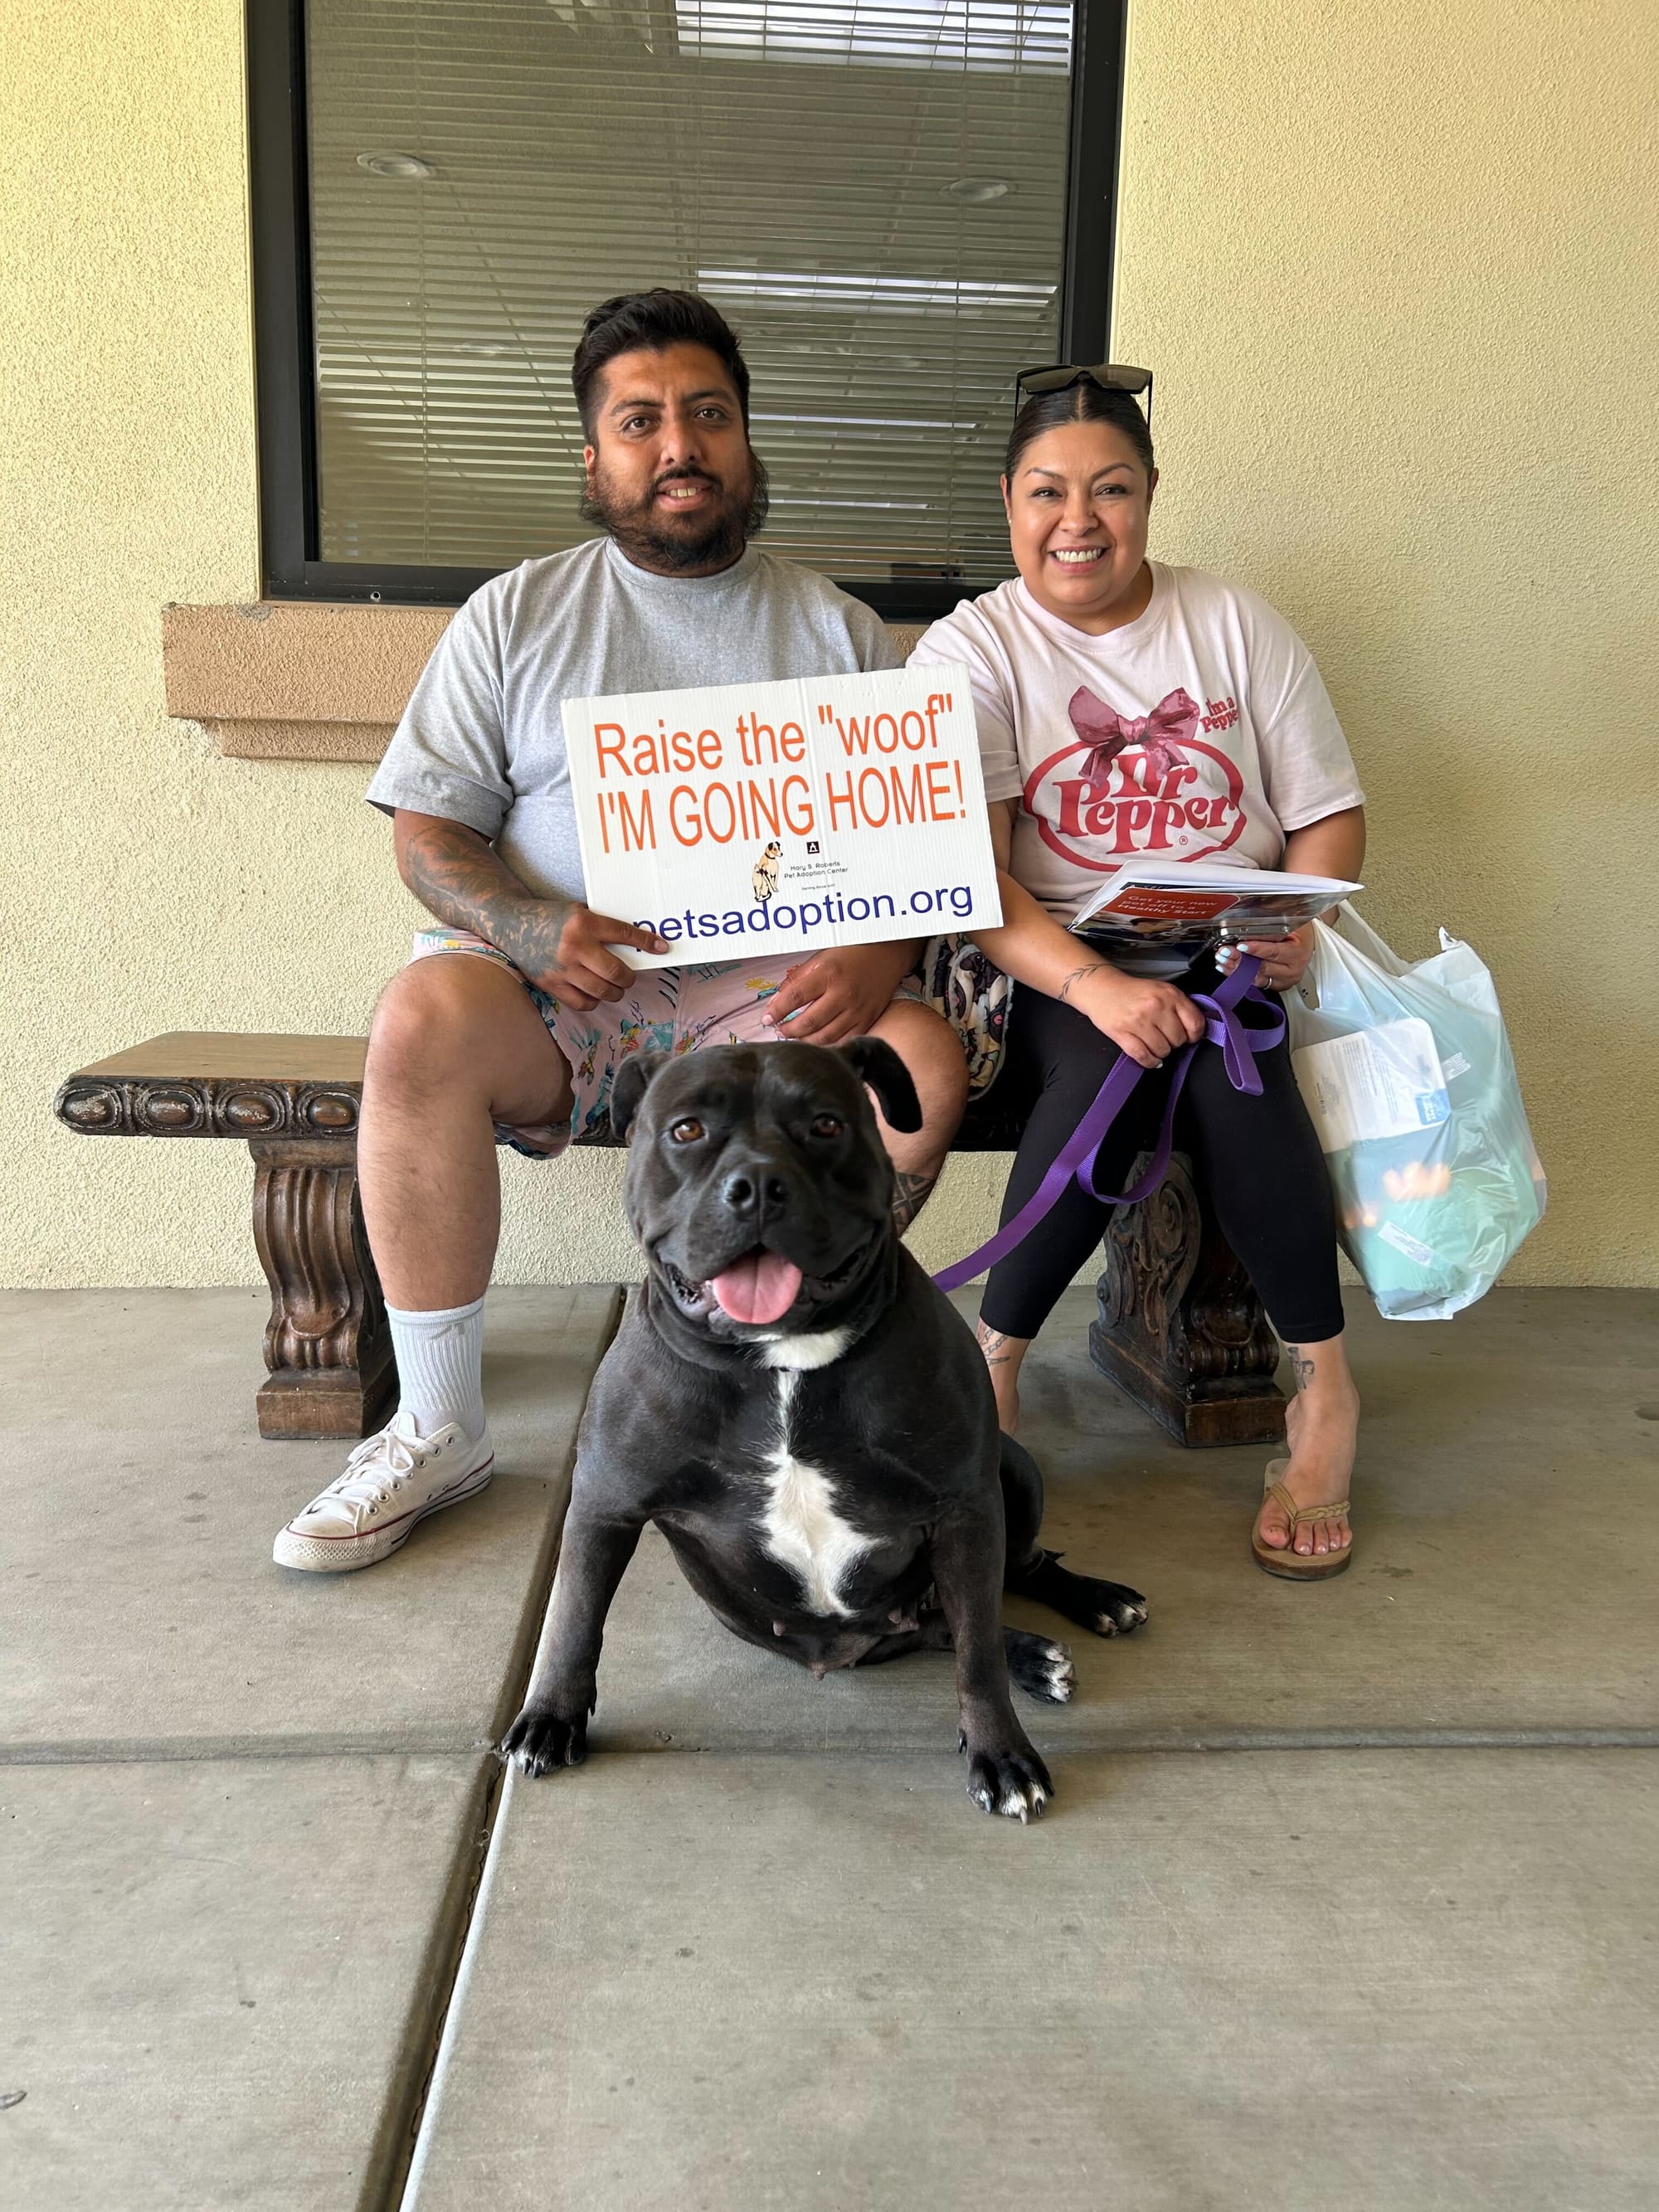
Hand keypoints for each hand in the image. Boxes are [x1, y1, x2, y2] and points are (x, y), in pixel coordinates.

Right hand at [508, 901, 669, 1007]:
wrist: (511, 924)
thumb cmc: (549, 917)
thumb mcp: (577, 912)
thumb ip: (601, 927)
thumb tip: (634, 943)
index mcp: (583, 924)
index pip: (624, 934)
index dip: (647, 942)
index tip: (662, 948)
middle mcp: (574, 947)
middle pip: (616, 972)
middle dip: (629, 978)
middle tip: (628, 976)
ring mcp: (562, 969)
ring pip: (602, 992)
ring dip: (614, 992)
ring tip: (614, 987)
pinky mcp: (551, 985)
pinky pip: (582, 1003)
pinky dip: (593, 1001)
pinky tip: (593, 993)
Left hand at [761, 943, 908, 1045]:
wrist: (886, 955)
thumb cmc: (849, 954)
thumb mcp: (820, 958)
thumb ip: (797, 980)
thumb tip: (776, 1003)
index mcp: (828, 974)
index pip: (796, 997)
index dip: (777, 1011)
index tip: (766, 1018)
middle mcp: (843, 994)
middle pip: (809, 1022)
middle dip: (788, 1030)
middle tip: (778, 1030)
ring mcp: (857, 1010)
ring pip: (825, 1036)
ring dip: (804, 1041)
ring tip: (793, 1037)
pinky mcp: (868, 1020)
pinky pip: (843, 1040)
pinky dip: (826, 1044)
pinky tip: (815, 1042)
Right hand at [1069, 966, 1205, 1069]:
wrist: (1101, 988)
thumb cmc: (1133, 992)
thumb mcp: (1162, 990)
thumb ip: (1179, 1006)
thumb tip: (1194, 1031)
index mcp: (1169, 994)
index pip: (1195, 1023)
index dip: (1194, 1035)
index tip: (1188, 1036)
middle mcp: (1155, 1006)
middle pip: (1178, 1040)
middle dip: (1173, 1042)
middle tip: (1164, 1036)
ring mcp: (1138, 1021)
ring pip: (1162, 1050)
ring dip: (1160, 1052)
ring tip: (1153, 1043)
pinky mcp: (1121, 1033)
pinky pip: (1143, 1056)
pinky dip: (1150, 1061)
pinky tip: (1149, 1057)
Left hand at [1219, 924, 1314, 991]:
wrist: (1306, 943)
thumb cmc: (1299, 932)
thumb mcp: (1290, 924)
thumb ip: (1270, 927)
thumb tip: (1249, 926)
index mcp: (1298, 953)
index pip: (1274, 952)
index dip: (1256, 949)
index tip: (1240, 945)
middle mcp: (1291, 970)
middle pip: (1262, 968)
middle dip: (1240, 959)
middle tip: (1225, 952)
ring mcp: (1283, 981)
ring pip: (1255, 978)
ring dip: (1235, 968)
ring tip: (1222, 959)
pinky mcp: (1274, 986)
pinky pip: (1254, 982)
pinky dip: (1238, 974)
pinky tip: (1226, 967)